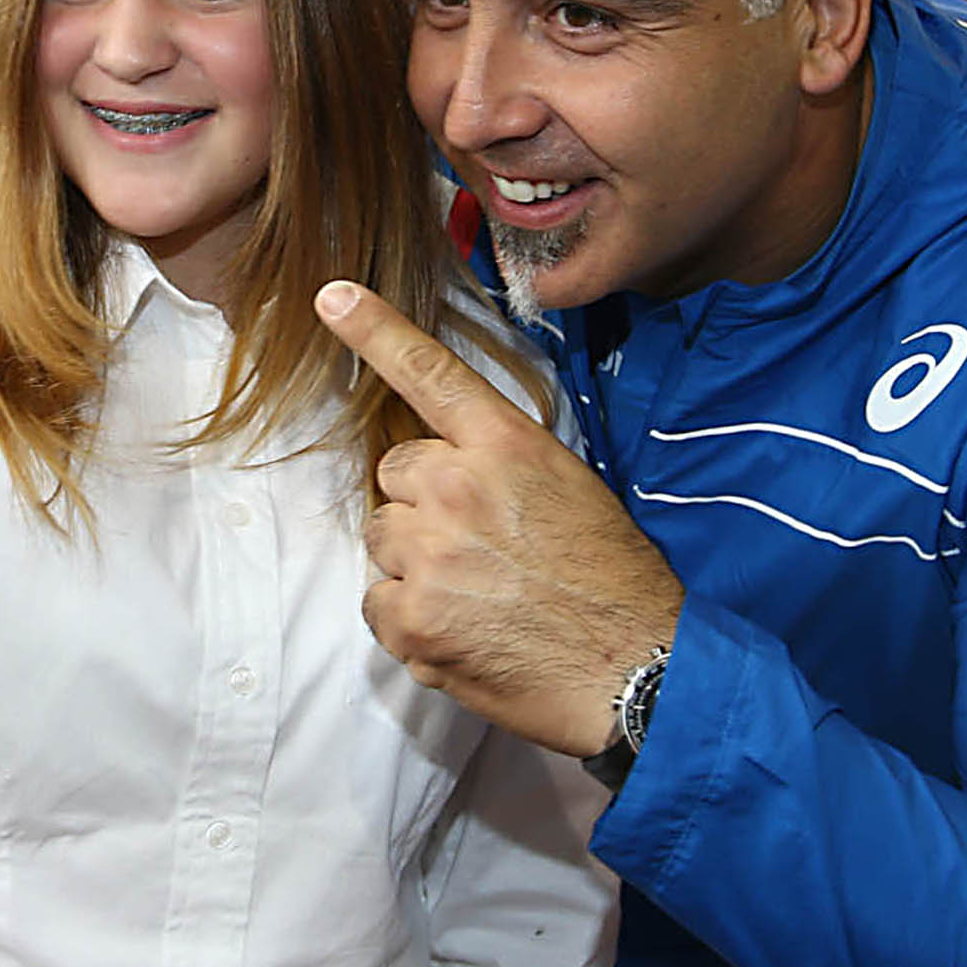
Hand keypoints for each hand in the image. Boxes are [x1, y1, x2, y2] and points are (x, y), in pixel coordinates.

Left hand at [315, 280, 683, 754]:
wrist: (634, 670)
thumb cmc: (614, 582)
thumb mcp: (571, 491)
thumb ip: (501, 468)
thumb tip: (453, 473)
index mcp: (506, 446)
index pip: (429, 374)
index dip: (375, 331)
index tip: (332, 296)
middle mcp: (456, 487)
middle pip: (393, 475)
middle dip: (421, 505)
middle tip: (477, 546)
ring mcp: (427, 553)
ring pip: (381, 539)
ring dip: (414, 563)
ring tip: (477, 594)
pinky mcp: (408, 616)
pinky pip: (378, 604)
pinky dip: (410, 621)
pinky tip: (463, 631)